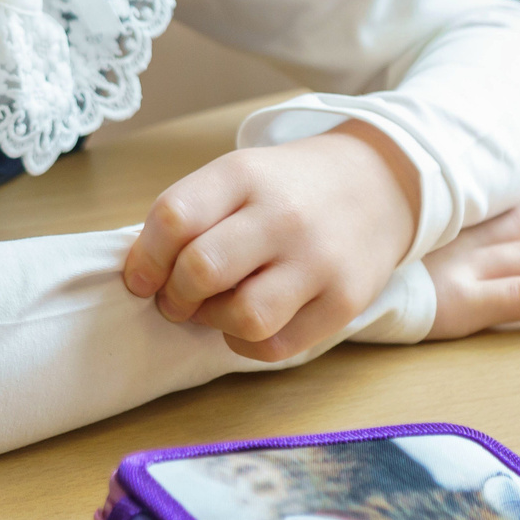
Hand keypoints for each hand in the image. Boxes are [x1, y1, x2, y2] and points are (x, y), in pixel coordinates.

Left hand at [121, 124, 419, 361]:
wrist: (379, 183)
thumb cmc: (287, 188)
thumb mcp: (238, 175)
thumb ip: (191, 215)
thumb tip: (141, 274)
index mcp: (244, 173)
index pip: (173, 218)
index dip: (144, 258)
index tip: (141, 278)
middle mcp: (282, 214)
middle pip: (201, 270)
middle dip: (173, 296)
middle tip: (176, 299)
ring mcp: (318, 260)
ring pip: (242, 316)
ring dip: (212, 321)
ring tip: (215, 309)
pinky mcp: (345, 301)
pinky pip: (277, 345)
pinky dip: (247, 342)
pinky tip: (249, 321)